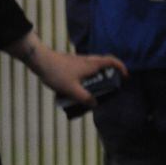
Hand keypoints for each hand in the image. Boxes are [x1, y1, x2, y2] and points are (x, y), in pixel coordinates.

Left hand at [6, 32, 124, 106]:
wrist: (40, 60)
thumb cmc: (57, 73)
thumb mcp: (72, 90)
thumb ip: (84, 98)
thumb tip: (95, 104)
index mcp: (91, 65)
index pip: (112, 61)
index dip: (121, 67)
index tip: (125, 75)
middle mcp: (87, 60)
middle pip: (103, 64)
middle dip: (109, 74)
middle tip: (108, 85)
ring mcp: (78, 61)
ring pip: (92, 67)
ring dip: (96, 76)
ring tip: (90, 90)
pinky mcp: (70, 62)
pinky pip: (83, 69)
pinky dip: (85, 76)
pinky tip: (75, 87)